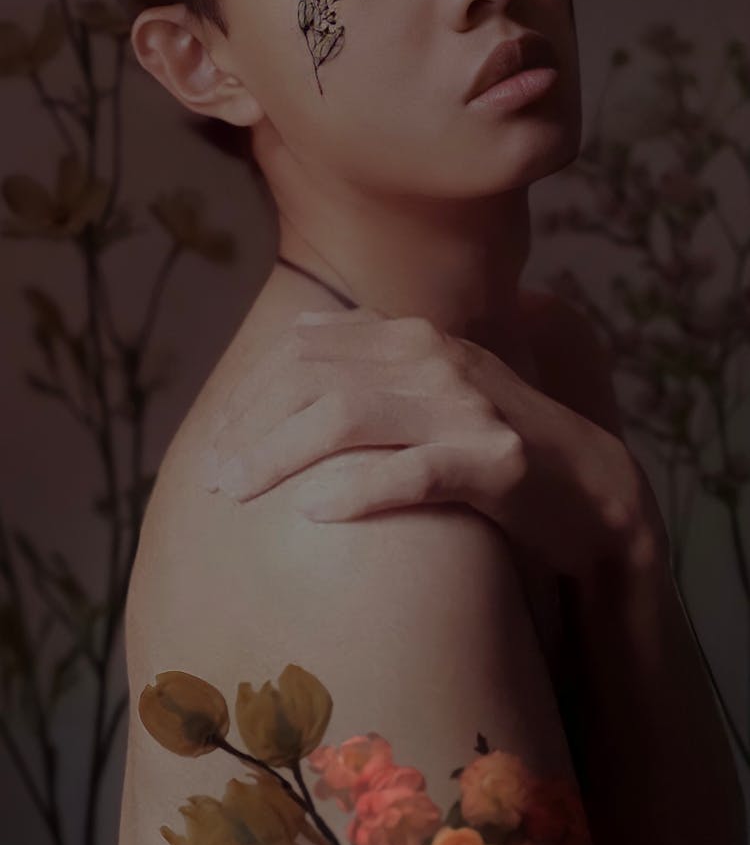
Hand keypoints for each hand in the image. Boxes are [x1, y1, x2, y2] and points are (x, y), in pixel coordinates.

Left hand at [207, 306, 667, 581]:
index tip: (217, 438)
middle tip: (214, 477)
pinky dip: (357, 489)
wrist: (593, 489)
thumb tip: (300, 330)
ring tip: (237, 492)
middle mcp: (436, 359)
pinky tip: (314, 514)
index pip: (308, 349)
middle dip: (253, 426)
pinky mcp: (494, 461)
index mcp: (415, 337)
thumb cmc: (497, 443)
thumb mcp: (435, 384)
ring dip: (281, 454)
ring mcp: (467, 407)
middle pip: (315, 379)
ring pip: (349, 417)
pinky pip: (412, 471)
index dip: (251, 392)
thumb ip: (373, 357)